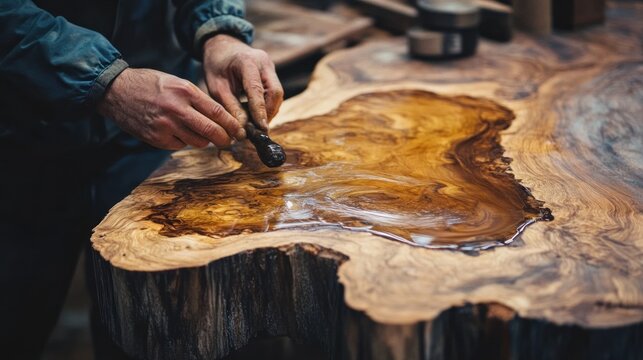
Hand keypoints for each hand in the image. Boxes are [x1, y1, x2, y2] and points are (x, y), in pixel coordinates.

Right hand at [98, 68, 244, 149]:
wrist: (116, 91)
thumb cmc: (151, 85)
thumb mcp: (177, 83)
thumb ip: (197, 99)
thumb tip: (221, 119)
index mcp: (185, 92)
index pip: (218, 113)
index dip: (233, 125)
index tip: (240, 131)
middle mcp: (177, 109)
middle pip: (211, 131)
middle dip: (224, 139)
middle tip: (229, 140)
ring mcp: (165, 126)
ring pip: (197, 141)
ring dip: (203, 140)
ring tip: (198, 131)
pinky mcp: (156, 139)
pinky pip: (180, 145)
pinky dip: (183, 141)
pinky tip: (176, 131)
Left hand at [202, 34, 283, 130]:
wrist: (222, 47)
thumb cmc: (216, 66)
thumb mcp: (217, 87)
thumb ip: (231, 107)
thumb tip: (243, 130)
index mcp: (247, 62)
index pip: (257, 89)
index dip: (260, 111)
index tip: (260, 129)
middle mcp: (264, 62)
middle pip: (275, 92)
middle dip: (268, 113)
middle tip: (258, 130)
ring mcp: (271, 66)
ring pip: (277, 94)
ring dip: (269, 111)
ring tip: (255, 124)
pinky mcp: (272, 72)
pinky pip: (275, 92)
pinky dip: (267, 105)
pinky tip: (256, 114)